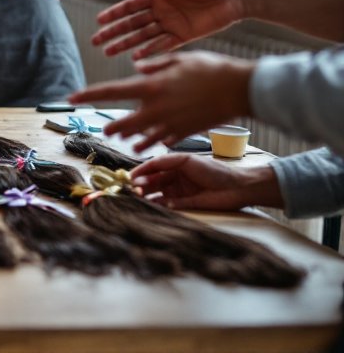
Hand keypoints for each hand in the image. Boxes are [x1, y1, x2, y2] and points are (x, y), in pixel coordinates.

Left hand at [69, 51, 254, 152]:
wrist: (240, 89)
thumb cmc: (211, 69)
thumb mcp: (180, 59)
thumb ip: (155, 64)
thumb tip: (137, 67)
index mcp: (151, 85)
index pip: (111, 91)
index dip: (88, 94)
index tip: (71, 97)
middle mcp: (156, 107)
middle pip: (123, 122)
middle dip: (112, 126)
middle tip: (106, 128)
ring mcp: (170, 123)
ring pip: (141, 136)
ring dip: (131, 137)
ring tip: (124, 137)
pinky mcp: (184, 133)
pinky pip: (162, 141)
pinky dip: (154, 141)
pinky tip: (149, 142)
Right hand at [93, 0, 244, 58]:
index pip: (130, 6)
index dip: (114, 13)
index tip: (99, 21)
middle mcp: (161, 11)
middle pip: (131, 24)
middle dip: (113, 32)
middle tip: (96, 41)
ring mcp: (171, 24)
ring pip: (142, 37)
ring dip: (126, 44)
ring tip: (109, 52)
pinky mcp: (183, 36)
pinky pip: (162, 45)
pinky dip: (149, 51)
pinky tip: (136, 58)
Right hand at [131, 154, 283, 210]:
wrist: (236, 188)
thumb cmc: (215, 170)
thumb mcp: (187, 160)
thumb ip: (166, 161)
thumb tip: (146, 166)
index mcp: (174, 165)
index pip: (152, 167)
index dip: (140, 171)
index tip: (129, 176)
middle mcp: (174, 178)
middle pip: (152, 181)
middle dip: (141, 184)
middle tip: (133, 188)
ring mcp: (178, 192)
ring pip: (156, 193)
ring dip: (147, 195)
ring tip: (139, 196)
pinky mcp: (184, 204)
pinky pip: (167, 204)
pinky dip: (160, 204)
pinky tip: (154, 203)